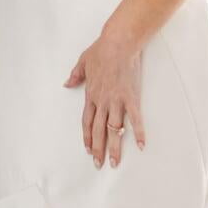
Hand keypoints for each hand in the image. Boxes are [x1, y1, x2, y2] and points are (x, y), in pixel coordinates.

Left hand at [63, 32, 144, 166]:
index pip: (87, 121)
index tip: (88, 150)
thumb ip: (75, 75)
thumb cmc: (101, 50)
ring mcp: (117, 100)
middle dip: (98, 149)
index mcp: (91, 95)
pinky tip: (140, 145)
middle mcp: (102, 101)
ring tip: (115, 162)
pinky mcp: (131, 97)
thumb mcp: (82, 62)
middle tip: (99, 165)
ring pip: (114, 129)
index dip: (87, 137)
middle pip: (99, 130)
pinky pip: (135, 118)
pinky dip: (138, 132)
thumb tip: (66, 84)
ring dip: (114, 147)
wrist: (118, 43)